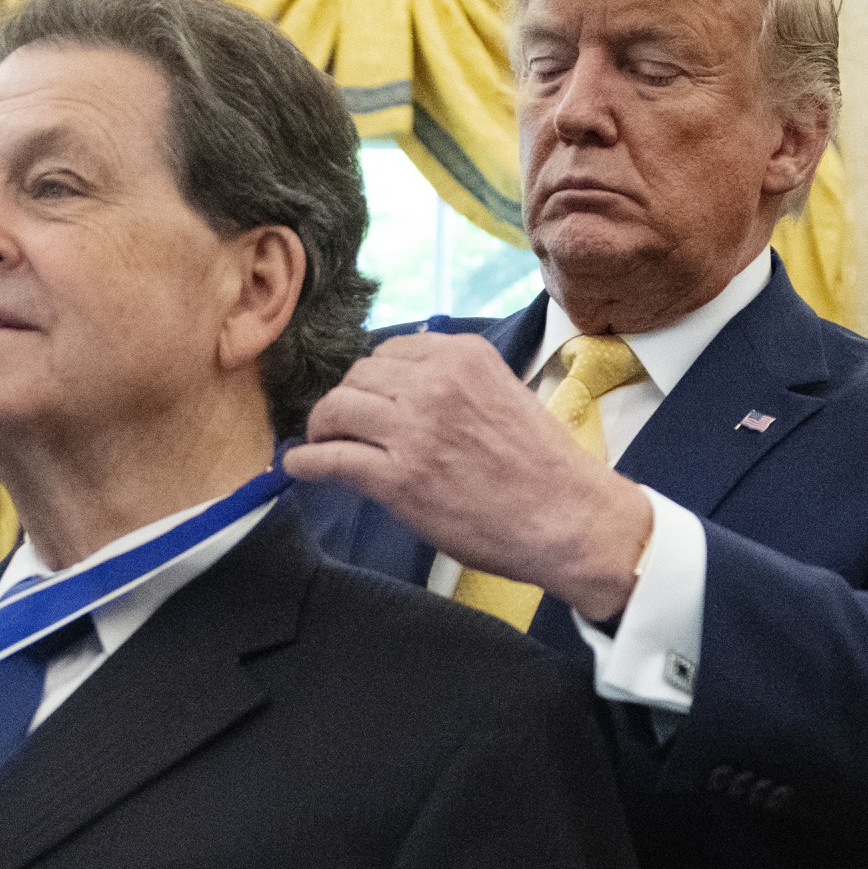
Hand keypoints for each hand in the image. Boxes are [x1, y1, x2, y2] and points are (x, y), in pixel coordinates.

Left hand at [284, 332, 653, 620]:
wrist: (568, 519)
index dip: (375, 376)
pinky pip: (332, 459)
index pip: (392, 350)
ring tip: (322, 442)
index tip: (371, 396)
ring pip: (338, 409)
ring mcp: (413, 430)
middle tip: (344, 424)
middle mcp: (434, 383)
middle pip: (359, 376)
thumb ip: (459, 381)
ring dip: (324, 426)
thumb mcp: (506, 394)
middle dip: (348, 399)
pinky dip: (307, 462)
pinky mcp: (398, 479)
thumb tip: (410, 376)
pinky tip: (299, 466)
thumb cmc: (545, 465)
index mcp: (463, 356)